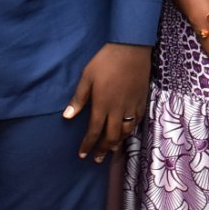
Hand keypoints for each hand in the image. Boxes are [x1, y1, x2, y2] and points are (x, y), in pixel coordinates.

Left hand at [64, 42, 151, 161]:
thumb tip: (67, 116)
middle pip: (111, 137)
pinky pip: (136, 122)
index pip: (94, 131)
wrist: (131, 50)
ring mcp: (131, 107)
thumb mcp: (87, 77)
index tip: (82, 155)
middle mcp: (118, 110)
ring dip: (117, 143)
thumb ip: (78, 99)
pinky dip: (130, 131)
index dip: (87, 144)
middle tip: (96, 159)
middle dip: (102, 150)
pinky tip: (126, 133)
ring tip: (111, 151)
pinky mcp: (141, 101)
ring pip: (125, 132)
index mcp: (102, 105)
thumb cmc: (105, 61)